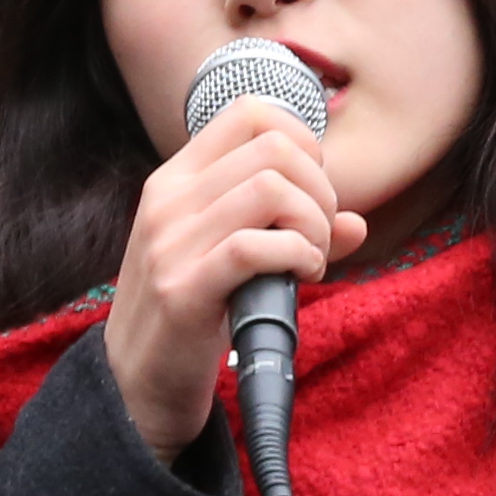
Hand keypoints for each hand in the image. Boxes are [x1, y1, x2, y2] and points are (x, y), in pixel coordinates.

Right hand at [102, 92, 362, 457]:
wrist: (138, 382)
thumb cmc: (194, 313)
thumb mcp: (233, 258)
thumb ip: (291, 230)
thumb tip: (357, 222)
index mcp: (176, 178)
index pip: (248, 113)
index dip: (302, 141)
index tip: (312, 189)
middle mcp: (168, 200)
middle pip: (273, 148)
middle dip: (319, 189)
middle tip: (319, 235)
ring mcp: (170, 243)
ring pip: (270, 190)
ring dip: (313, 224)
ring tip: (312, 258)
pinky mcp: (182, 290)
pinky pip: (256, 247)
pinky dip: (299, 255)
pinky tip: (304, 275)